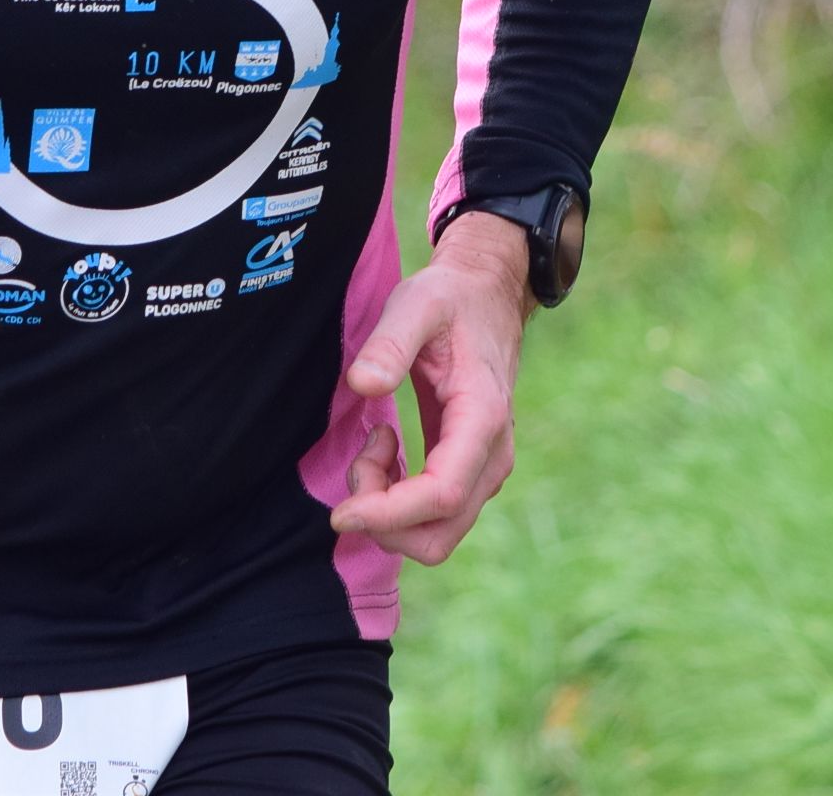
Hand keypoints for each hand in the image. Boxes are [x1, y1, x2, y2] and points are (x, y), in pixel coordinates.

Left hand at [329, 210, 532, 563]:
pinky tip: (384, 451)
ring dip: (388, 510)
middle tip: (357, 463)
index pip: (442, 495)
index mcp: (482, 418)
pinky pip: (433, 517)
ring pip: (436, 535)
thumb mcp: (417, 304)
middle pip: (439, 534)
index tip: (340, 512)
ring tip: (373, 447)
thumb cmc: (450, 300)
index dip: (389, 514)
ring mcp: (486, 470)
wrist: (488, 297)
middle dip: (384, 521)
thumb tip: (362, 385)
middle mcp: (493, 456)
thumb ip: (389, 343)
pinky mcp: (471, 472)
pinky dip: (398, 502)